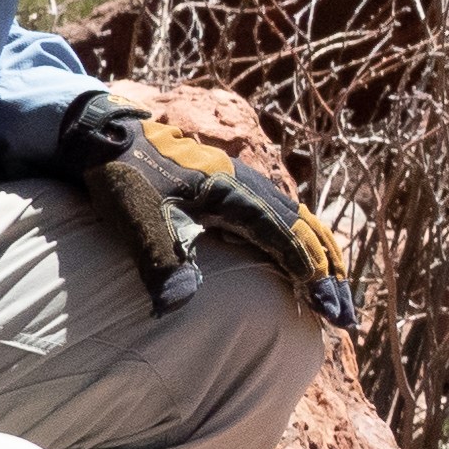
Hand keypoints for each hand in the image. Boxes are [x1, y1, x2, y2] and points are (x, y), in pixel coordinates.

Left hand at [55, 91, 355, 327]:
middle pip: (302, 230)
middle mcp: (244, 184)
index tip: (330, 311)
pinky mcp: (229, 183)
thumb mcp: (133, 217)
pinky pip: (279, 210)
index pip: (283, 238)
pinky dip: (302, 236)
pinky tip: (304, 255)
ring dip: (321, 256)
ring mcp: (239, 180)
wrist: (101, 131)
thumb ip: (157, 258)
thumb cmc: (118, 175)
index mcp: (230, 192)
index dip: (310, 275)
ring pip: (296, 218)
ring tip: (340, 294)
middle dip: (328, 274)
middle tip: (347, 317)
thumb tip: (178, 305)